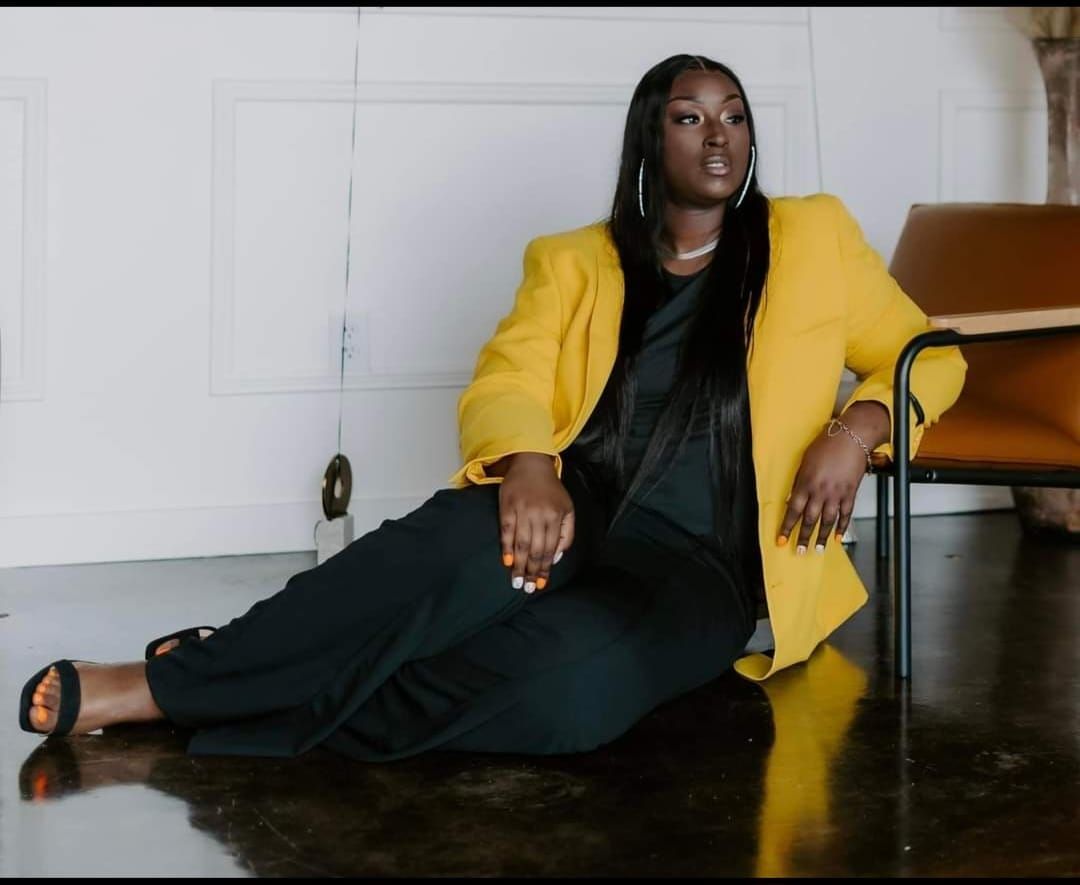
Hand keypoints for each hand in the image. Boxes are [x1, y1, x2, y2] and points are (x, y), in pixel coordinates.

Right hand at [496, 453, 574, 593]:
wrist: (532, 464)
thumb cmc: (551, 490)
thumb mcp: (567, 509)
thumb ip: (566, 533)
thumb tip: (556, 557)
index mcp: (556, 516)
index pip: (550, 549)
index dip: (544, 568)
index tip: (540, 584)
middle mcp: (540, 514)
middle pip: (535, 549)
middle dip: (531, 571)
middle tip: (526, 588)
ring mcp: (522, 510)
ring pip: (521, 543)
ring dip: (518, 564)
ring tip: (516, 581)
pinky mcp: (507, 506)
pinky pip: (506, 530)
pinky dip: (506, 547)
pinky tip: (506, 561)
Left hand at [777, 402, 888, 553]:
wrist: (851, 437)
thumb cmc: (826, 444)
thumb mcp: (805, 461)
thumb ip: (799, 482)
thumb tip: (793, 500)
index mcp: (805, 482)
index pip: (793, 510)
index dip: (787, 527)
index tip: (781, 540)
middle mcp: (820, 491)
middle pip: (810, 519)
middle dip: (804, 537)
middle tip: (799, 551)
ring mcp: (837, 493)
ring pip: (827, 520)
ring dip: (821, 537)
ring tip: (818, 550)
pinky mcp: (851, 493)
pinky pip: (846, 514)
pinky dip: (841, 527)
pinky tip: (837, 537)